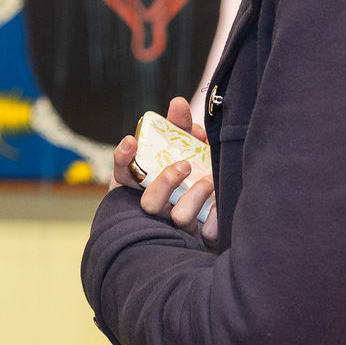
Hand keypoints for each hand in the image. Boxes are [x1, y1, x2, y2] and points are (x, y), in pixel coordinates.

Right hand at [111, 96, 217, 247]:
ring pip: (179, 218)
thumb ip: (179, 128)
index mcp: (143, 187)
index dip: (124, 159)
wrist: (215, 215)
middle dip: (166, 181)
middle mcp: (157, 210)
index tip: (131, 140)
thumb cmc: (190, 177)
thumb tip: (178, 104)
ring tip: (209, 180)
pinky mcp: (202, 240)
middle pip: (151, 203)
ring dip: (194, 197)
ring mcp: (179, 228)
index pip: (124, 174)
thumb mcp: (182, 150)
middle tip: (185, 164)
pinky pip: (208, 233)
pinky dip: (217, 216)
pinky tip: (221, 202)